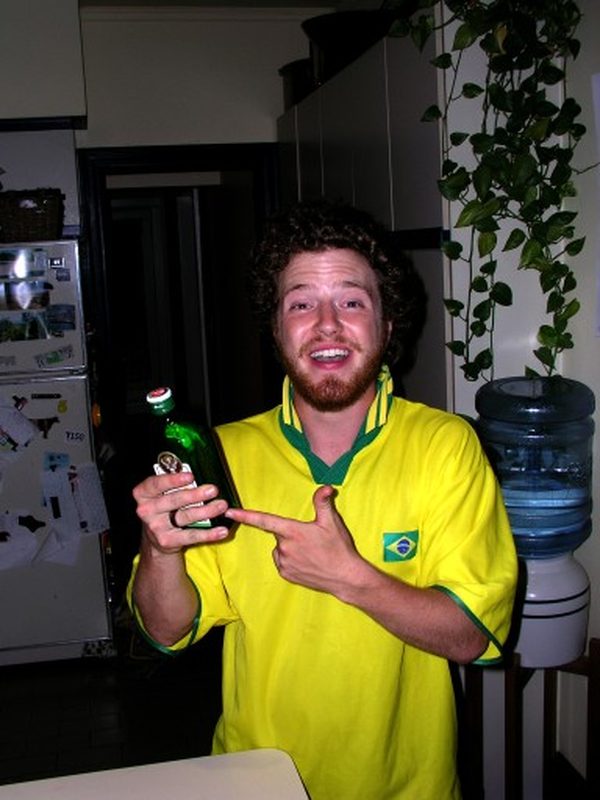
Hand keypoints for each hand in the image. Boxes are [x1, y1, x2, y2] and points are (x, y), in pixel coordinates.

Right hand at [133, 471, 230, 554]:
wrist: (157, 537)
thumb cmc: (165, 507)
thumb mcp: (163, 493)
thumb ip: (176, 483)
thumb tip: (201, 472)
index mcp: (143, 493)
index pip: (155, 484)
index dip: (173, 480)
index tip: (190, 476)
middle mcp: (146, 510)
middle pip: (174, 500)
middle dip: (195, 495)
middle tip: (213, 490)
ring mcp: (156, 527)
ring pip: (185, 516)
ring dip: (206, 511)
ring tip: (221, 506)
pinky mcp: (167, 541)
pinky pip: (191, 536)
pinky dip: (208, 534)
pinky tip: (221, 530)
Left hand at [225, 484, 363, 594]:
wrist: (345, 577)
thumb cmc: (338, 548)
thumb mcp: (331, 522)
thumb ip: (323, 502)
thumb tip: (325, 487)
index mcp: (293, 531)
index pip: (264, 520)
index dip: (246, 515)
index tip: (230, 512)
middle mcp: (284, 547)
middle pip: (279, 533)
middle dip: (291, 533)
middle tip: (311, 539)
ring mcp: (284, 562)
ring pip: (280, 548)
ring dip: (290, 546)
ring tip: (311, 552)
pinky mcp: (285, 574)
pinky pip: (282, 561)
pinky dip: (291, 559)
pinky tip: (306, 562)